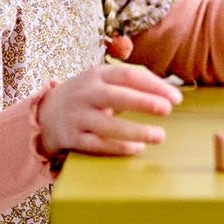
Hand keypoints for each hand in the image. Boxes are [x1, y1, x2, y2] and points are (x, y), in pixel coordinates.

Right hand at [37, 64, 181, 157]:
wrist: (47, 112)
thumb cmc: (88, 96)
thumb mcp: (103, 80)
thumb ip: (132, 83)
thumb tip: (169, 93)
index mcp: (97, 75)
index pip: (128, 75)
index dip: (153, 85)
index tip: (176, 98)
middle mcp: (86, 94)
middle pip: (116, 96)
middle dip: (143, 102)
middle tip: (167, 109)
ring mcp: (78, 117)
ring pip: (107, 125)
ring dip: (135, 131)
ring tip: (159, 136)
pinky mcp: (73, 138)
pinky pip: (97, 145)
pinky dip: (117, 147)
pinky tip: (137, 148)